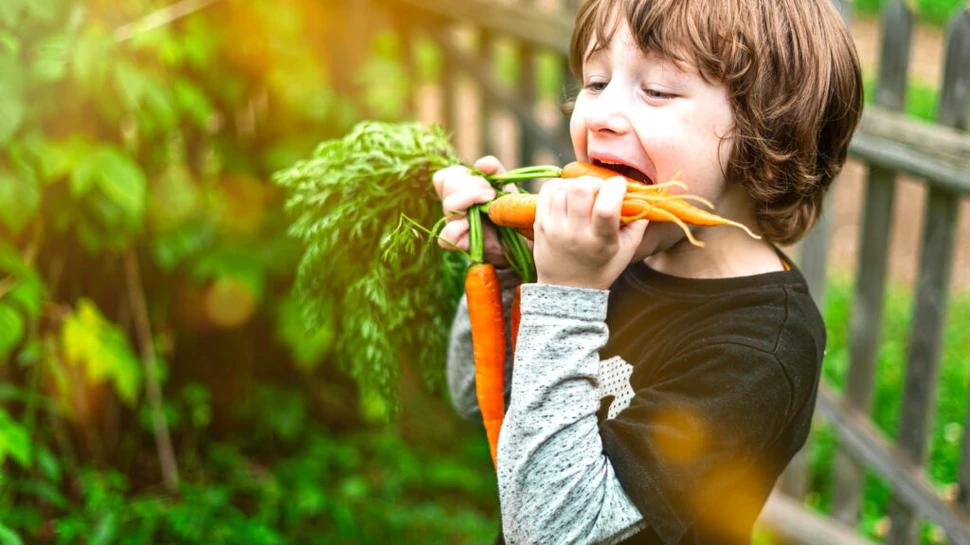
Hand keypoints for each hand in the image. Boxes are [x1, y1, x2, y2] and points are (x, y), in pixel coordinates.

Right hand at [432, 156, 521, 266]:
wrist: (523, 237)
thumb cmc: (510, 211)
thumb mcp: (505, 184)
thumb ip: (494, 169)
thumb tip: (481, 164)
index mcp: (459, 193)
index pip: (443, 178)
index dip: (461, 174)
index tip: (486, 181)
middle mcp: (454, 208)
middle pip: (447, 184)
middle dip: (472, 183)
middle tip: (492, 193)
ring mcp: (455, 226)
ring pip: (448, 204)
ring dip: (470, 198)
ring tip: (490, 205)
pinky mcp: (461, 244)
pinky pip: (445, 237)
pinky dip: (455, 229)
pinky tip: (469, 225)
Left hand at [533, 176, 647, 289]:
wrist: (566, 289)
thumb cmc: (601, 268)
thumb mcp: (626, 251)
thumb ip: (638, 223)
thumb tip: (643, 196)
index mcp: (600, 242)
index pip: (606, 208)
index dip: (615, 188)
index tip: (620, 185)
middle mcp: (575, 235)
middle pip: (580, 190)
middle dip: (594, 181)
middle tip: (599, 189)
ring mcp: (554, 229)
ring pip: (562, 188)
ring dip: (576, 184)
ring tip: (584, 193)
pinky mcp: (540, 224)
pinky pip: (546, 192)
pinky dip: (558, 185)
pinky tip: (567, 193)